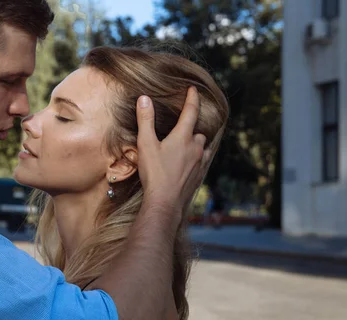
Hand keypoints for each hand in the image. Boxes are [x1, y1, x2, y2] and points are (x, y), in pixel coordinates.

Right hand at [136, 87, 209, 211]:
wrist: (165, 202)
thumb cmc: (154, 173)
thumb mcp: (145, 144)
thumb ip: (145, 120)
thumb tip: (144, 99)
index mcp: (183, 137)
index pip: (191, 111)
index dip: (192, 98)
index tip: (192, 89)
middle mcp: (196, 148)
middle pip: (197, 132)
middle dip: (190, 129)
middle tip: (180, 129)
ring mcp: (199, 163)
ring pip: (201, 147)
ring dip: (194, 144)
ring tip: (183, 147)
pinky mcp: (199, 176)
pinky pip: (201, 161)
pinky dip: (195, 158)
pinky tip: (186, 164)